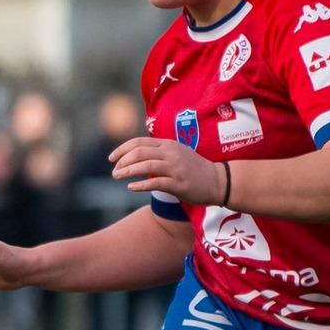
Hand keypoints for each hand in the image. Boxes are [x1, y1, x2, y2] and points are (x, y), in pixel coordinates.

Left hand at [110, 136, 227, 205]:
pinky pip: (156, 182)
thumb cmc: (193, 168)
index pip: (139, 142)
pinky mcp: (179, 183)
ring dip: (128, 171)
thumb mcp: (175, 154)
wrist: (218, 180)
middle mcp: (171, 154)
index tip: (111, 158)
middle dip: (122, 161)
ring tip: (117, 177)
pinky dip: (141, 185)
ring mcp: (175, 168)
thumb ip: (157, 152)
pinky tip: (131, 187)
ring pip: (146, 166)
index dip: (122, 149)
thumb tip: (133, 156)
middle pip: (139, 152)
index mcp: (168, 144)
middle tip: (114, 171)